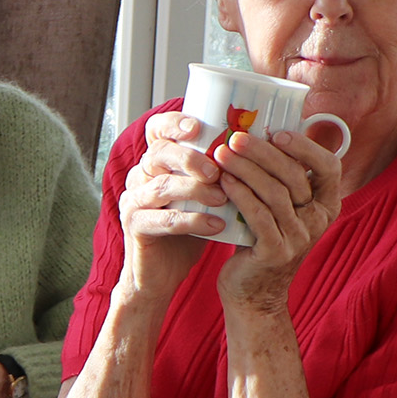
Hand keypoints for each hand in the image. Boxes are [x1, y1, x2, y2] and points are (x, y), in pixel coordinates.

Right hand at [118, 111, 229, 293]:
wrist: (160, 274)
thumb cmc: (189, 230)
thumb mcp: (203, 197)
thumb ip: (220, 174)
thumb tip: (263, 151)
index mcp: (156, 162)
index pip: (157, 130)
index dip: (174, 123)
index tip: (198, 127)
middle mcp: (140, 176)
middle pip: (159, 153)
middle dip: (190, 158)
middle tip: (217, 170)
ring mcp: (134, 201)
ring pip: (161, 186)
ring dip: (195, 191)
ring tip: (223, 198)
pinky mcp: (134, 226)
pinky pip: (162, 219)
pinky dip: (191, 221)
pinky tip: (216, 226)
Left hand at [213, 125, 344, 312]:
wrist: (253, 292)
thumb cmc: (260, 240)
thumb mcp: (279, 209)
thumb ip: (281, 178)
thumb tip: (262, 130)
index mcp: (327, 205)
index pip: (330, 167)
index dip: (306, 147)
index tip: (278, 132)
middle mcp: (318, 221)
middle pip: (295, 176)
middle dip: (263, 152)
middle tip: (236, 137)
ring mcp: (299, 238)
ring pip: (275, 193)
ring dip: (245, 169)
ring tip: (221, 153)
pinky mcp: (275, 253)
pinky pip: (258, 215)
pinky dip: (239, 194)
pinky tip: (222, 180)